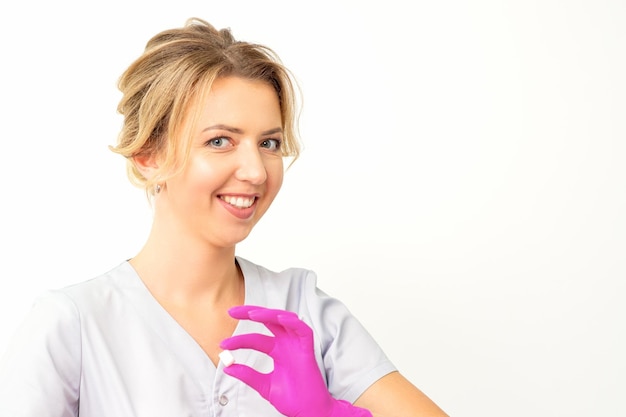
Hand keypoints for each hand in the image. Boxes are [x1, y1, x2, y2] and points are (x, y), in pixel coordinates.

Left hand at [220, 305, 371, 416]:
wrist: (308, 412)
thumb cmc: (292, 399)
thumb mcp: (264, 385)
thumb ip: (248, 375)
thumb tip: (227, 367)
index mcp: (277, 350)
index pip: (255, 338)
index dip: (238, 340)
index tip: (222, 345)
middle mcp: (287, 344)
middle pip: (268, 320)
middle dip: (250, 313)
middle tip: (232, 311)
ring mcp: (297, 345)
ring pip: (284, 320)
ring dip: (269, 314)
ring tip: (251, 314)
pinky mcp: (308, 349)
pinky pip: (303, 330)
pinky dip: (292, 322)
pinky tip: (279, 318)